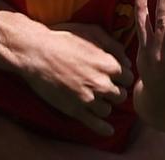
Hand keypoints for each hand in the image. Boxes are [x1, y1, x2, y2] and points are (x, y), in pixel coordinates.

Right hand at [16, 22, 133, 136]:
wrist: (36, 52)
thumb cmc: (64, 39)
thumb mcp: (93, 32)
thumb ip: (114, 46)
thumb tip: (127, 60)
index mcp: (109, 65)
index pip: (128, 78)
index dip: (121, 77)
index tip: (115, 77)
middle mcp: (102, 84)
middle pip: (120, 95)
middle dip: (114, 92)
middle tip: (105, 88)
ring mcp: (89, 99)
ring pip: (108, 110)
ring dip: (105, 105)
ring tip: (97, 101)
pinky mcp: (75, 110)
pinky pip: (95, 124)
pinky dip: (103, 129)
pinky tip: (108, 131)